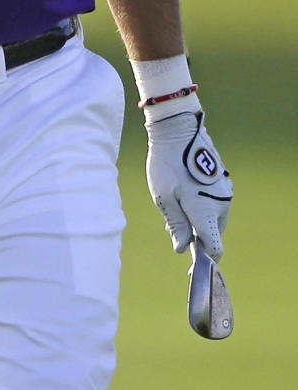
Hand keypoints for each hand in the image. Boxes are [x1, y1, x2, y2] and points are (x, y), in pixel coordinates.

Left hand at [145, 111, 231, 259]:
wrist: (178, 129)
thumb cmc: (167, 164)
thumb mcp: (164, 197)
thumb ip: (176, 224)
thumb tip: (182, 248)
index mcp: (207, 211)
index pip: (215, 246)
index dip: (205, 257)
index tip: (192, 259)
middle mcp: (221, 204)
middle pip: (212, 231)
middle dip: (195, 233)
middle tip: (171, 224)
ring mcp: (224, 191)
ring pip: (213, 216)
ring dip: (197, 217)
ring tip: (173, 204)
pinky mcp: (223, 181)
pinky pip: (213, 202)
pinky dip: (201, 204)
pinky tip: (183, 193)